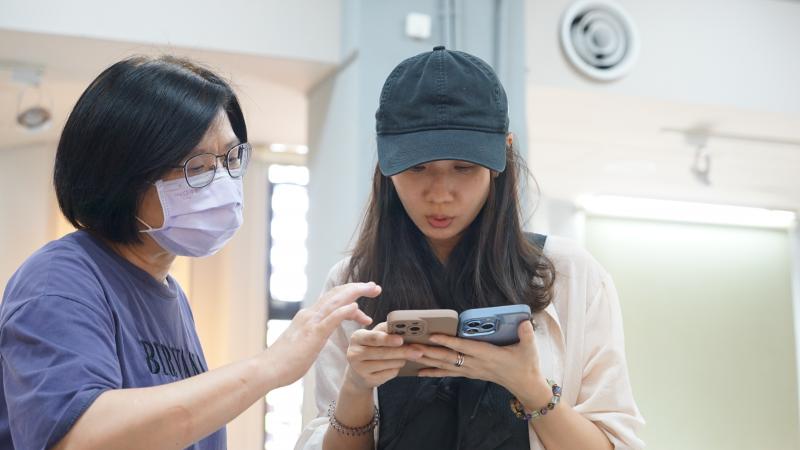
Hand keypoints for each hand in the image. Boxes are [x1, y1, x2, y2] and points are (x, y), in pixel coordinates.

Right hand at [266, 282, 380, 387]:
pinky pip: (331, 319)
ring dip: (356, 292)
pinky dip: (345, 311)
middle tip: (375, 286)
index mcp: (308, 316)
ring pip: (336, 300)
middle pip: (337, 293)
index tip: (364, 294)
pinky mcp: (312, 335)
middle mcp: (310, 314)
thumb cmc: (284, 362)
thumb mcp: (304, 342)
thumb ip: (313, 334)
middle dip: (358, 288)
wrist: (266, 370)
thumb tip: (321, 333)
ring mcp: (311, 323)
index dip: (349, 293)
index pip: (332, 298)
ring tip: (373, 289)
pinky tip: (357, 307)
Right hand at [343, 322, 423, 391]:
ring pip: (388, 364)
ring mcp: (359, 369)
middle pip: (383, 353)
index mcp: (357, 337)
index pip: (373, 338)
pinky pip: (388, 374)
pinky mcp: (367, 380)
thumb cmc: (370, 348)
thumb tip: (403, 325)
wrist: (357, 372)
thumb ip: (385, 329)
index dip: (388, 339)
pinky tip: (396, 365)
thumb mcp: (372, 336)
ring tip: (407, 356)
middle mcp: (354, 353)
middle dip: (402, 352)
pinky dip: (396, 369)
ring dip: (401, 360)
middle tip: (418, 351)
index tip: (401, 340)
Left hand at [415, 320, 550, 402]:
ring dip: (427, 360)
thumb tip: (524, 321)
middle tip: (412, 345)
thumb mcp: (530, 349)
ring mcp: (472, 370)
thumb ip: (526, 334)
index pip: (464, 347)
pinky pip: (448, 373)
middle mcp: (476, 364)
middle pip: (449, 357)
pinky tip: (420, 371)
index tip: (433, 335)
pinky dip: (433, 372)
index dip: (448, 342)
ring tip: (410, 356)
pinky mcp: (470, 373)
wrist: (524, 384)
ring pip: (445, 366)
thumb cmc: (526, 364)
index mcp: (488, 355)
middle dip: (430, 351)